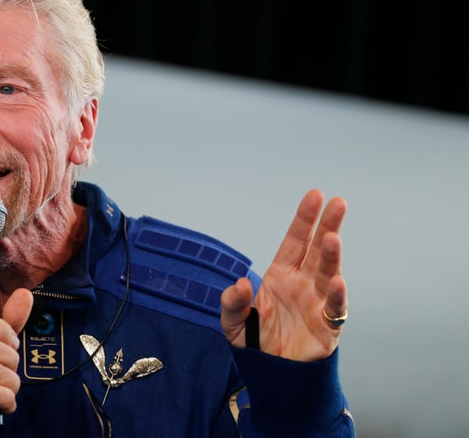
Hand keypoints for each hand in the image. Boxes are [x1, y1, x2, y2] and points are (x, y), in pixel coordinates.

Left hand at [221, 189, 347, 360]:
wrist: (272, 375)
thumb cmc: (256, 343)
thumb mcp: (232, 322)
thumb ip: (232, 302)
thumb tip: (241, 283)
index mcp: (281, 276)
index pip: (295, 241)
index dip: (304, 219)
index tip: (315, 196)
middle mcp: (303, 284)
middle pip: (317, 250)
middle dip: (327, 226)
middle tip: (338, 203)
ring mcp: (317, 303)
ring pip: (329, 274)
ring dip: (331, 256)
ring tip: (332, 237)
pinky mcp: (327, 327)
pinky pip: (335, 309)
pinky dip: (338, 297)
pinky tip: (338, 282)